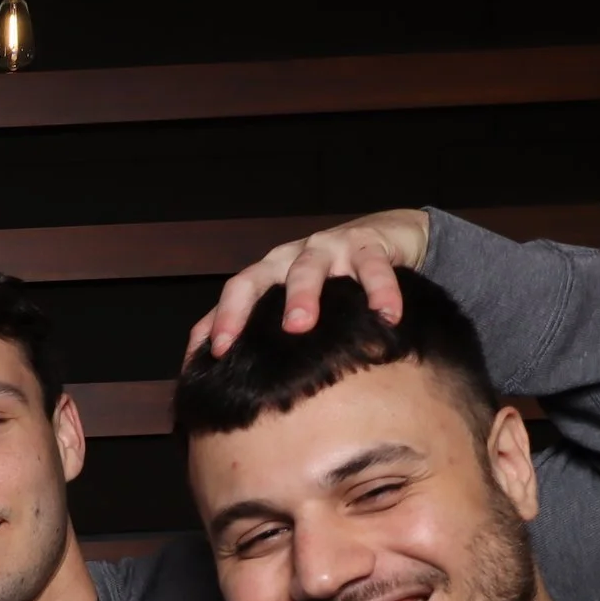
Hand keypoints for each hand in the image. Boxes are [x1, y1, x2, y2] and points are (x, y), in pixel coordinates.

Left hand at [188, 208, 432, 358]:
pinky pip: (373, 268)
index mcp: (268, 272)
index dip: (220, 319)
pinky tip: (387, 317)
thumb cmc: (328, 278)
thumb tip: (212, 365)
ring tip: (301, 326)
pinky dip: (381, 292)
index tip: (213, 352)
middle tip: (229, 345)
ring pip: (309, 269)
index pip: (234, 293)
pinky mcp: (368, 245)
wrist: (384, 235)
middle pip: (260, 278)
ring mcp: (328, 248)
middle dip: (246, 308)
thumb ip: (259, 326)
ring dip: (302, 296)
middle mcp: (290, 257)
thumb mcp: (292, 298)